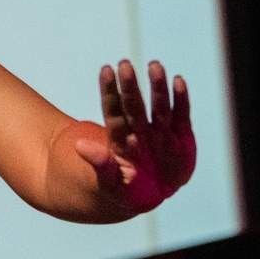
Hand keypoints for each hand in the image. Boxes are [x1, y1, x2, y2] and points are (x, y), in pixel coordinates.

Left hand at [74, 59, 196, 215]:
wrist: (147, 195)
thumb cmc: (122, 190)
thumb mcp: (108, 184)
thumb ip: (99, 165)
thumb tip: (78, 145)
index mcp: (120, 140)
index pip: (112, 111)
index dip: (109, 92)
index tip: (106, 70)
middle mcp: (138, 131)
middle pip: (133, 104)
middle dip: (129, 85)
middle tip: (125, 63)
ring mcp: (160, 133)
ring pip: (158, 105)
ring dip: (157, 86)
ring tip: (154, 65)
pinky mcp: (180, 138)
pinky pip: (180, 115)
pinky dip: (180, 99)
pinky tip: (178, 81)